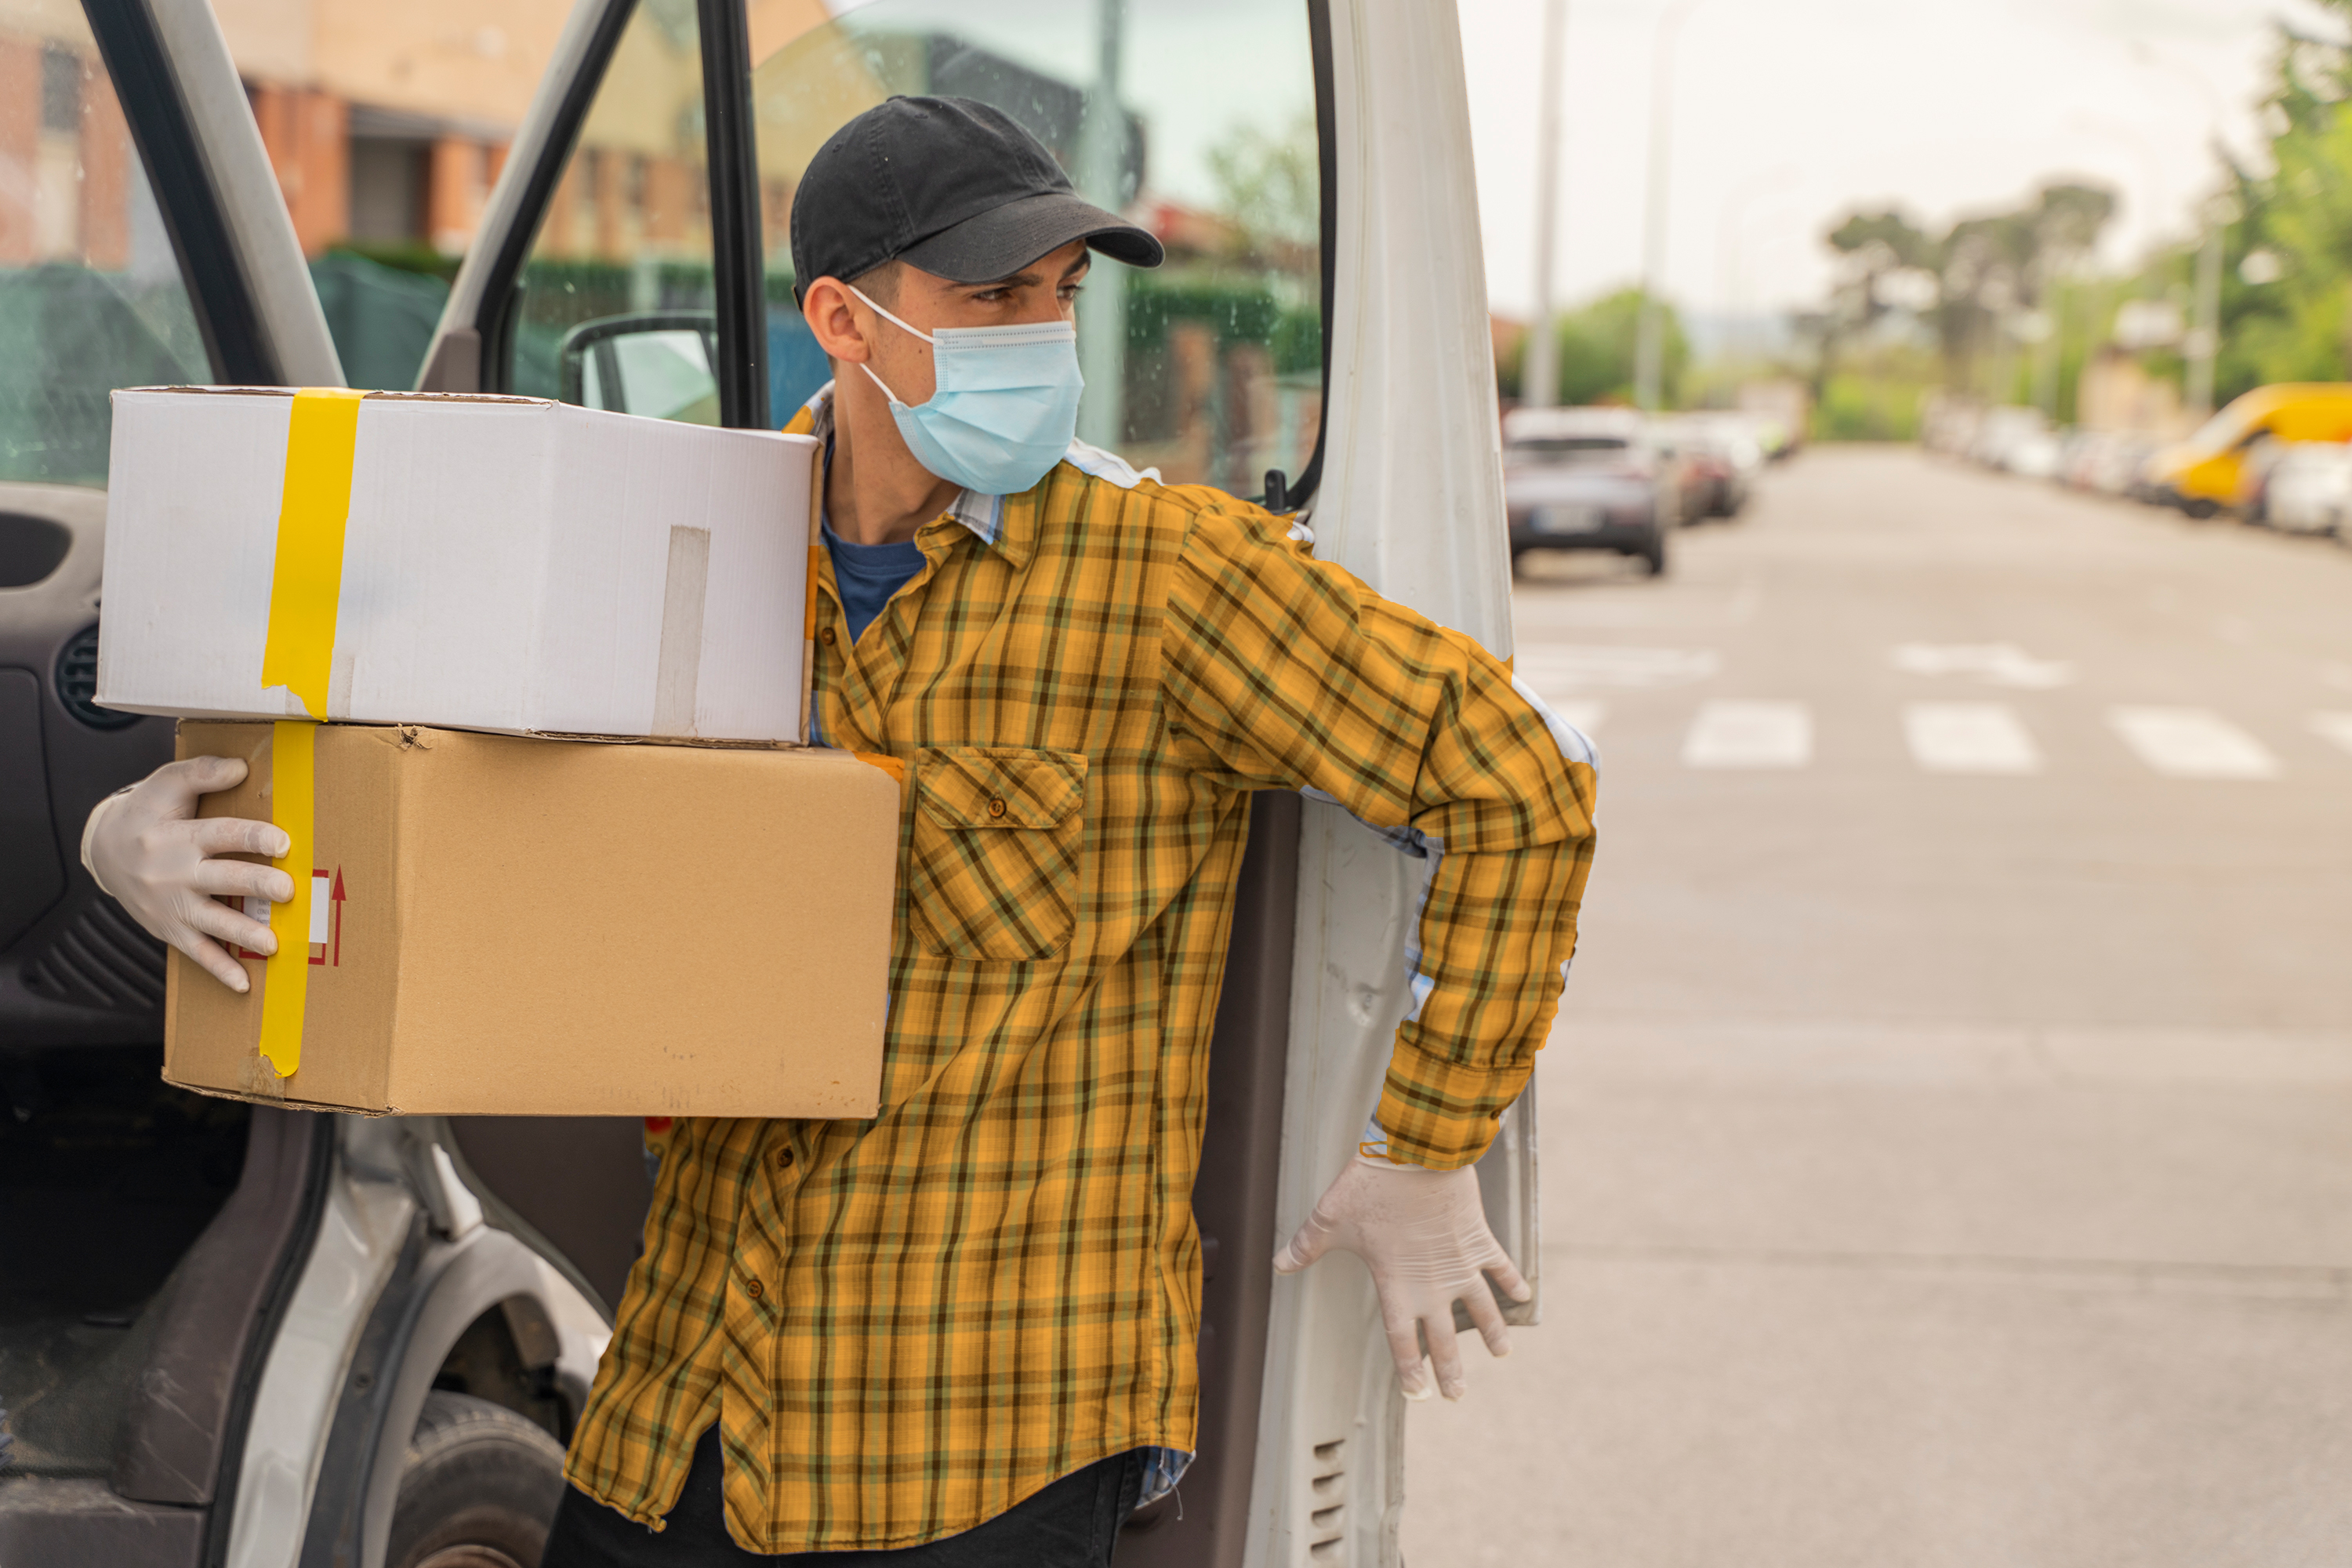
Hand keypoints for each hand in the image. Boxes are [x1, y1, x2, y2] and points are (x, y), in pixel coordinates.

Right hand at [82, 757, 293, 993]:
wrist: (101, 849)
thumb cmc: (146, 813)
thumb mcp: (165, 784)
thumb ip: (201, 773)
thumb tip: (241, 767)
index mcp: (178, 835)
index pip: (220, 835)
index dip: (252, 838)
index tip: (282, 843)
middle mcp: (174, 872)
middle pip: (221, 880)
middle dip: (255, 886)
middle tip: (287, 891)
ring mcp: (171, 904)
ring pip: (211, 921)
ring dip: (242, 933)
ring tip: (272, 943)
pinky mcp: (168, 927)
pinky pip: (194, 952)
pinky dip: (218, 969)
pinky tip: (243, 984)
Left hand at [1273, 1156, 1529, 1400]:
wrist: (1416, 1155)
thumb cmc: (1369, 1188)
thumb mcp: (1329, 1219)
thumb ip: (1306, 1247)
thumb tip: (1277, 1265)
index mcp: (1396, 1285)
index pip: (1402, 1340)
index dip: (1410, 1369)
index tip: (1419, 1394)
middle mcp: (1432, 1284)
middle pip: (1443, 1338)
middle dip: (1451, 1369)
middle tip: (1458, 1395)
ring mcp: (1460, 1263)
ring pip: (1481, 1309)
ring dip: (1492, 1332)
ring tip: (1501, 1354)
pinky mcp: (1478, 1238)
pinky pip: (1500, 1265)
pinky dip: (1512, 1280)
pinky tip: (1524, 1295)